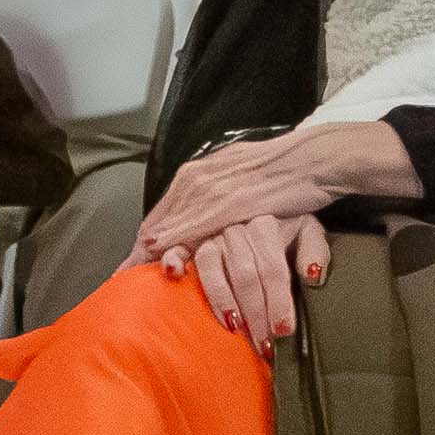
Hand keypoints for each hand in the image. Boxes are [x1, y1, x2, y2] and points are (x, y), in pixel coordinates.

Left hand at [136, 121, 397, 258]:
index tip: (130, 263)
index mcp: (199, 172)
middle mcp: (199, 177)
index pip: (164, 211)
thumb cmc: (282, 172)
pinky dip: (180, 243)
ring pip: (174, 224)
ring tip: (133, 276)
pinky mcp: (234, 201)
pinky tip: (167, 259)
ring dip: (153, 252)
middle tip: (120, 276)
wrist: (315, 158)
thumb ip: (216, 196)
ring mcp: (215, 188)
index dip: (147, 239)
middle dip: (138, 251)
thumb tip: (201, 219)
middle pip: (161, 220)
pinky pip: (200, 227)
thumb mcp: (239, 179)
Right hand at [160, 208, 331, 347]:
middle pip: (244, 274)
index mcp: (265, 223)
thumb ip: (314, 250)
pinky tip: (175, 276)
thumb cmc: (280, 222)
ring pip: (211, 268)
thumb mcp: (306, 229)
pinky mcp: (189, 239)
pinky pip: (177, 249)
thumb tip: (312, 275)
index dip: (278, 301)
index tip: (282, 330)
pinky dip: (174, 261)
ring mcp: (209, 232)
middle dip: (255, 314)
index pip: (272, 268)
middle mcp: (235, 226)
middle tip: (262, 344)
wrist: (255, 193)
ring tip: (234, 329)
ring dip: (222, 302)